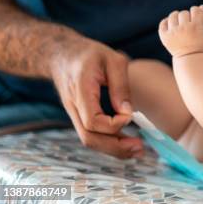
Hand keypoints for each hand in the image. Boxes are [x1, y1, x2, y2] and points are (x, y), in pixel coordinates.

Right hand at [51, 38, 142, 158]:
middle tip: (140, 148)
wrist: (62, 55)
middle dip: (115, 147)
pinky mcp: (79, 116)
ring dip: (113, 149)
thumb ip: (121, 85)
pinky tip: (126, 142)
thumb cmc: (90, 54)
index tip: (131, 116)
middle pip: (89, 137)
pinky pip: (91, 134)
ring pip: (89, 140)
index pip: (93, 120)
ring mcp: (74, 113)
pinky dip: (108, 142)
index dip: (114, 124)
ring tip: (137, 149)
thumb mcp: (112, 60)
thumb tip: (128, 112)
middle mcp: (74, 106)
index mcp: (81, 89)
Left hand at [159, 5, 202, 57]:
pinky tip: (172, 26)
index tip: (196, 17)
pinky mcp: (165, 37)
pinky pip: (163, 23)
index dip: (196, 12)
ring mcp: (173, 32)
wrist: (189, 59)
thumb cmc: (200, 44)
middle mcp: (184, 28)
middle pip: (184, 13)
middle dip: (187, 16)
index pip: (195, 9)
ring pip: (173, 15)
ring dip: (176, 17)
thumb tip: (201, 6)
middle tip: (188, 24)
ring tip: (179, 23)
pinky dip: (166, 22)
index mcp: (196, 26)